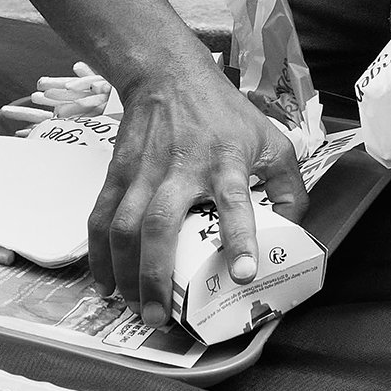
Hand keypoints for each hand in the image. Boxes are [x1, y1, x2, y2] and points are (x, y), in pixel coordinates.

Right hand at [89, 62, 306, 327]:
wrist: (167, 73)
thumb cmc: (223, 112)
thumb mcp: (271, 140)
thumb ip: (288, 187)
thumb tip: (293, 232)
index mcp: (225, 163)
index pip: (234, 202)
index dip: (239, 238)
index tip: (243, 274)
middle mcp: (181, 170)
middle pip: (160, 225)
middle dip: (157, 275)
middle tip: (162, 317)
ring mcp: (143, 172)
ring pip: (124, 228)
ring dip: (125, 273)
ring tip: (134, 308)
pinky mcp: (118, 173)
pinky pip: (101, 218)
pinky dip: (97, 253)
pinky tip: (104, 282)